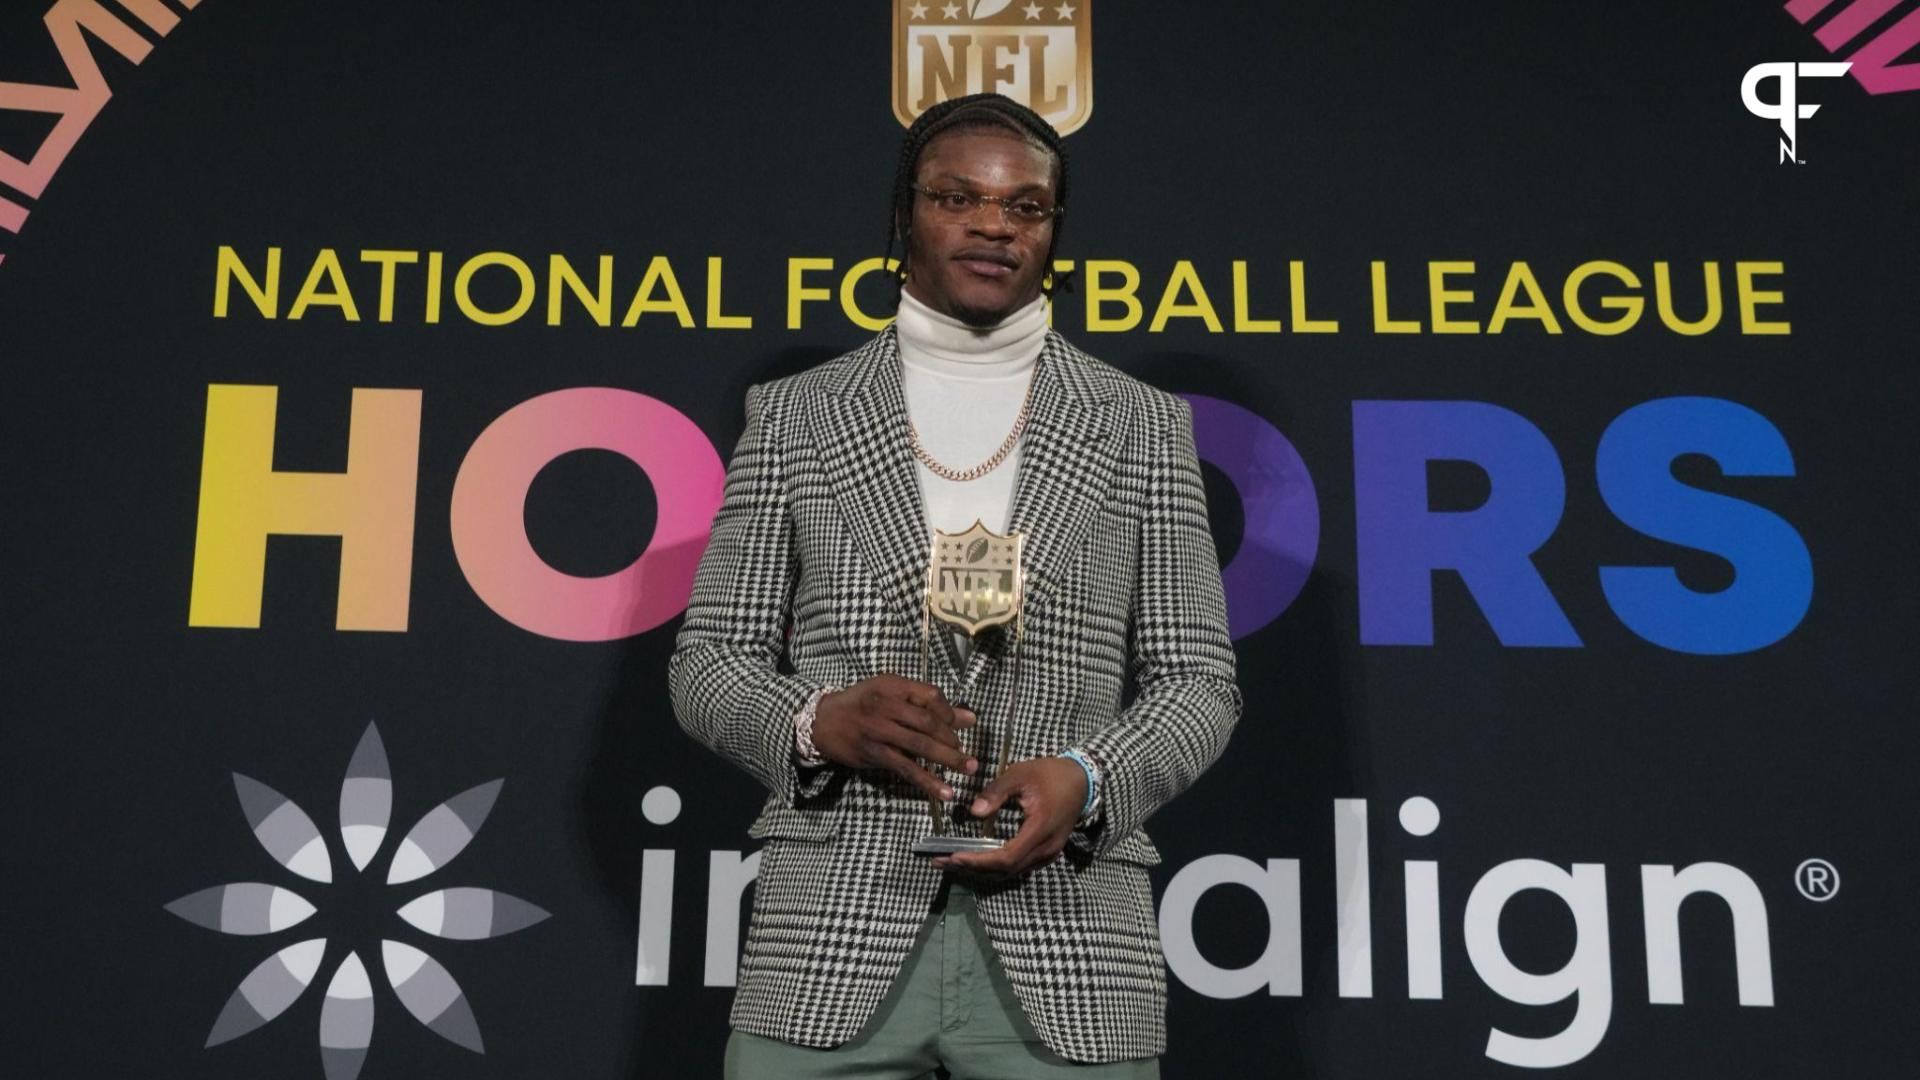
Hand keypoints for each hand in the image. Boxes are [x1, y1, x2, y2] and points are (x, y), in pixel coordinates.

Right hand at [810, 675, 978, 801]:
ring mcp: (878, 730)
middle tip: (966, 753)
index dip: (949, 711)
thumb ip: (928, 705)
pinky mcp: (873, 753)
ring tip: (968, 769)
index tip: (958, 725)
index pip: (931, 694)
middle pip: (928, 721)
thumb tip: (971, 719)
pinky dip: (927, 781)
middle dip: (952, 739)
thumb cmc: (862, 704)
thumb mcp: (891, 694)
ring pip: (920, 745)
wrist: (822, 721)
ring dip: (948, 759)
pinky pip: (905, 768)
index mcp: (893, 685)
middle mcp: (885, 705)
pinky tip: (944, 792)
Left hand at [932, 757, 1087, 878]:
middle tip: (939, 862)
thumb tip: (974, 811)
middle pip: (1005, 870)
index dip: (978, 861)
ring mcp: (1048, 854)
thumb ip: (997, 792)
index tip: (953, 856)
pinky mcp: (1046, 853)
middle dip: (971, 869)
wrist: (1082, 780)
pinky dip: (994, 867)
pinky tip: (976, 860)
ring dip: (981, 871)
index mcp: (1040, 830)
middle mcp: (1046, 849)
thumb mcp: (1021, 774)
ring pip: (1011, 872)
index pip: (1006, 857)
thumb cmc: (1051, 774)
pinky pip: (1018, 867)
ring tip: (951, 863)